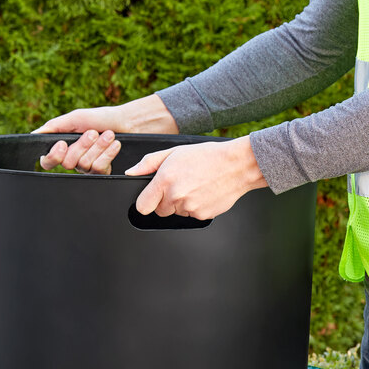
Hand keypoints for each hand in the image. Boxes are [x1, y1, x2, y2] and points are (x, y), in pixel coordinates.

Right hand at [32, 94, 177, 173]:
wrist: (129, 123)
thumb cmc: (102, 118)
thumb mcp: (76, 118)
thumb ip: (54, 127)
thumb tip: (35, 135)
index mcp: (65, 147)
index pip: (48, 162)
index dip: (53, 156)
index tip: (63, 144)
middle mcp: (75, 159)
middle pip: (67, 163)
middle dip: (82, 146)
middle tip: (93, 133)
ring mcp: (89, 167)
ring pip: (84, 165)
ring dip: (98, 147)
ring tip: (108, 135)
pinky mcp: (103, 171)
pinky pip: (98, 169)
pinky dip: (107, 155)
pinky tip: (114, 145)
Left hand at [125, 136, 267, 219]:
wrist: (237, 165)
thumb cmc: (207, 156)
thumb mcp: (174, 153)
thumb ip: (149, 163)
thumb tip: (131, 172)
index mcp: (165, 180)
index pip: (142, 206)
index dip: (147, 202)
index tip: (152, 198)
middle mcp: (176, 196)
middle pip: (160, 211)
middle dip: (165, 201)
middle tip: (179, 186)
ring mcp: (189, 207)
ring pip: (176, 213)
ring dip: (181, 204)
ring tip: (194, 186)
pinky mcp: (202, 215)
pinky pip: (192, 215)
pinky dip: (196, 207)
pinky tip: (203, 193)